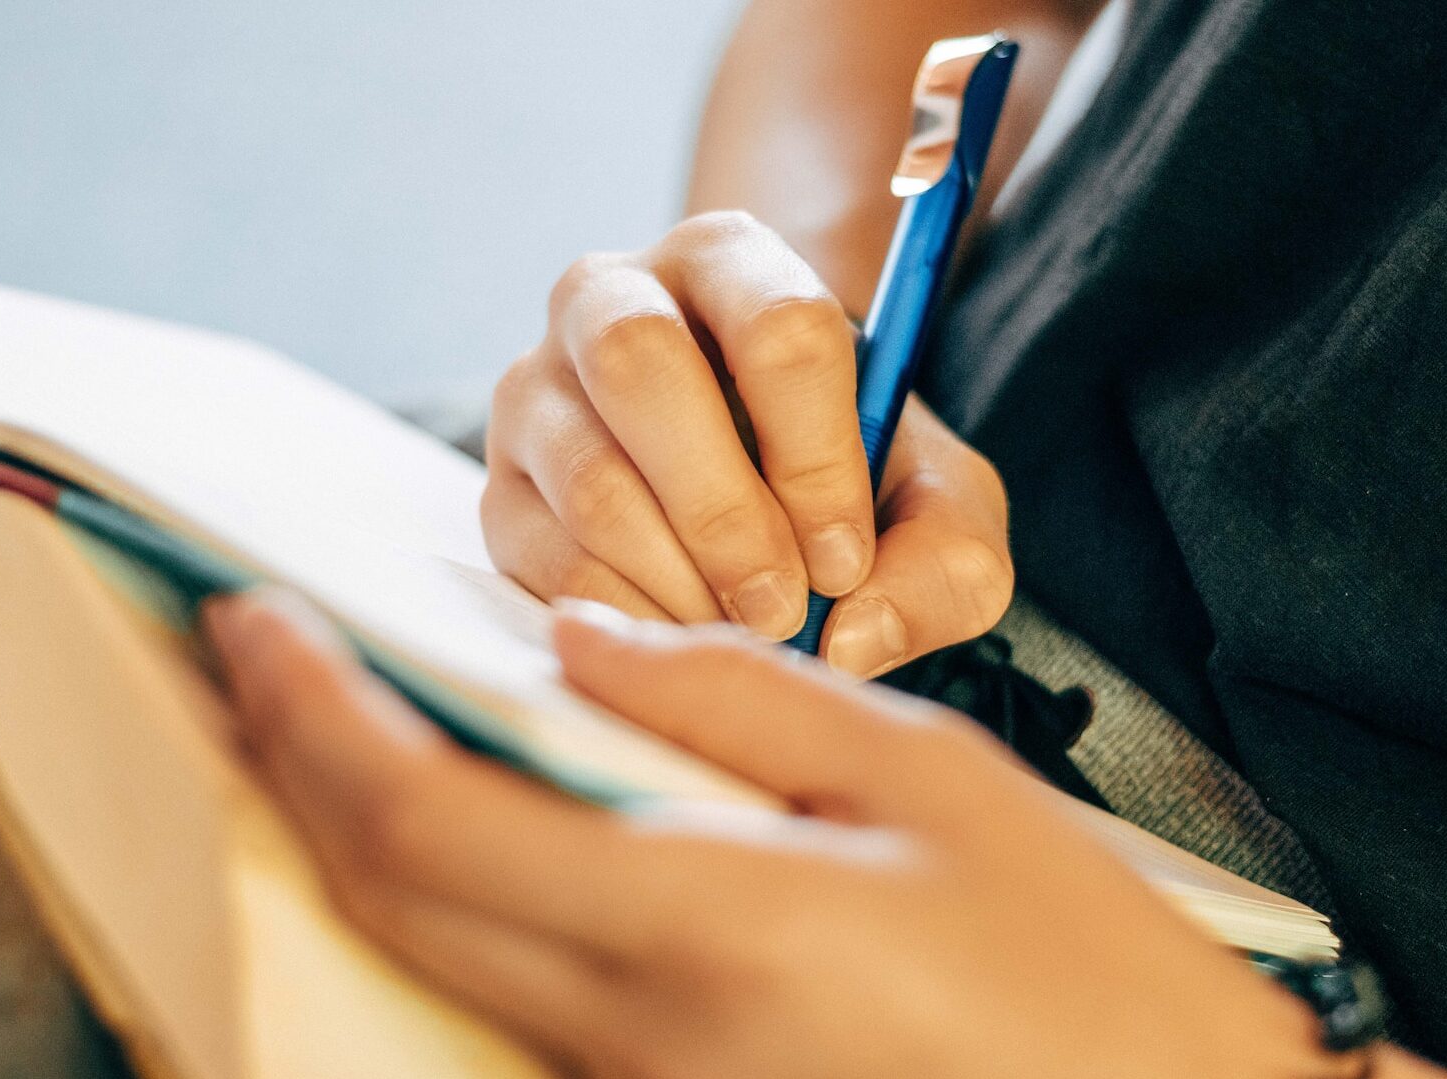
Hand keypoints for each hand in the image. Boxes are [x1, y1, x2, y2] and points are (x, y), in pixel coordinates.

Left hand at [205, 589, 1374, 1078]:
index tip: (253, 623)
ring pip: (433, 962)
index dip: (313, 719)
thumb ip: (738, 698)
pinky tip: (461, 828)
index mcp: (706, 928)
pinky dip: (451, 904)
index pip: (427, 822)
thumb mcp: (932, 778)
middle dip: (291, 769)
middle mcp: (638, 1040)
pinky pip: (512, 1005)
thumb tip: (576, 645)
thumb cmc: (1078, 963)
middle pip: (391, 900)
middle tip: (250, 660)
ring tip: (332, 725)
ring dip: (359, 837)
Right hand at [482, 211, 1011, 677]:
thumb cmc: (850, 479)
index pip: (778, 327)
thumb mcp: (939, 507)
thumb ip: (946, 562)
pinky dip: (626, 616)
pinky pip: (546, 555)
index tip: (845, 559)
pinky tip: (683, 637)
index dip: (818, 458)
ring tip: (740, 628)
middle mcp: (612, 294)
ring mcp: (538, 388)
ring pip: (589, 475)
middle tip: (782, 607)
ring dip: (677, 577)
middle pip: (642, 364)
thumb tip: (852, 635)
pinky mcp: (500, 485)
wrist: (756, 486)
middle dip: (724, 511)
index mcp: (733, 260)